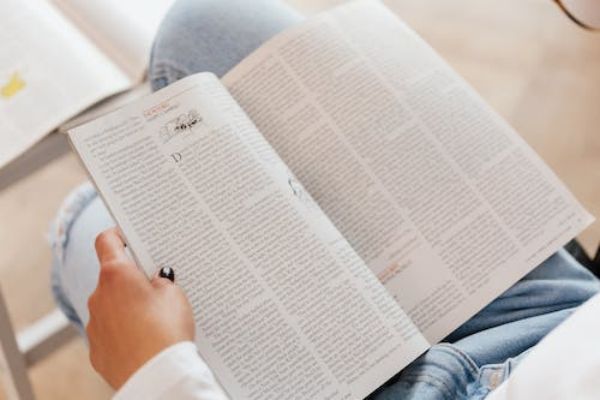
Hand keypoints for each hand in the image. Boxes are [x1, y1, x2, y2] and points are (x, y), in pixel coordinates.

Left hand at [87, 227, 194, 388]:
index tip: (127, 236)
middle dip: (132, 281)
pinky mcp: (97, 350)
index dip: (117, 235)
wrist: (156, 376)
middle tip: (158, 289)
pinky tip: (146, 341)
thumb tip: (155, 281)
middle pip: (113, 278)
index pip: (107, 241)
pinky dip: (125, 333)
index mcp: (116, 274)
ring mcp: (94, 324)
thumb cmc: (166, 331)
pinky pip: (111, 333)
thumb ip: (161, 281)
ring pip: (111, 306)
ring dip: (128, 308)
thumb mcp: (174, 295)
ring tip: (156, 321)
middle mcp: (98, 296)